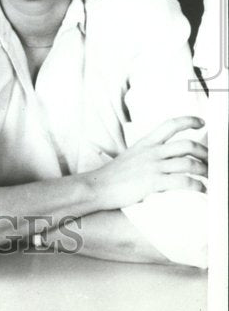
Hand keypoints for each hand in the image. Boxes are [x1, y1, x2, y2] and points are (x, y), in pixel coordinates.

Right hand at [89, 116, 206, 209]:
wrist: (98, 186)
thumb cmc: (114, 175)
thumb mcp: (131, 156)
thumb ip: (148, 154)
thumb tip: (165, 159)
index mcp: (146, 143)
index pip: (170, 124)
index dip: (189, 120)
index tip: (202, 122)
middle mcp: (151, 152)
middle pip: (187, 144)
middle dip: (205, 152)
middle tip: (212, 160)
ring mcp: (153, 166)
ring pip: (188, 162)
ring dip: (204, 170)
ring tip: (209, 178)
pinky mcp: (153, 182)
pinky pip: (182, 181)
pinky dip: (196, 185)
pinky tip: (200, 189)